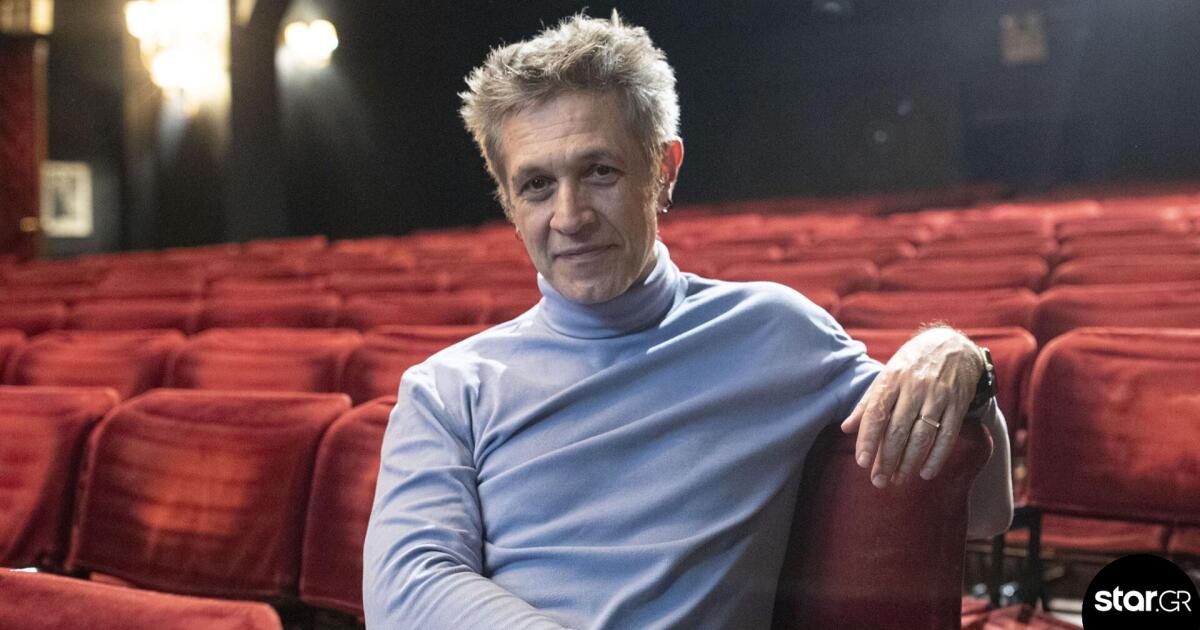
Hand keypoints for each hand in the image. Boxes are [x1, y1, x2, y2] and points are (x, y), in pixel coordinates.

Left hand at [840, 327, 983, 487]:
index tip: (862, 463)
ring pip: (921, 436)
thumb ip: (867, 403)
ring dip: (909, 462)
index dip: (868, 439)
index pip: (876, 413)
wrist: (953, 344)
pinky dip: (937, 456)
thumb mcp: (887, 375)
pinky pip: (947, 435)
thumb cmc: (912, 363)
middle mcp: (914, 388)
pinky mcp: (958, 404)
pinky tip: (926, 472)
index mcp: (891, 380)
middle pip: (898, 430)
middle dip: (888, 459)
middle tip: (879, 481)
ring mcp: (938, 396)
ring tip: (898, 479)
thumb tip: (846, 428)